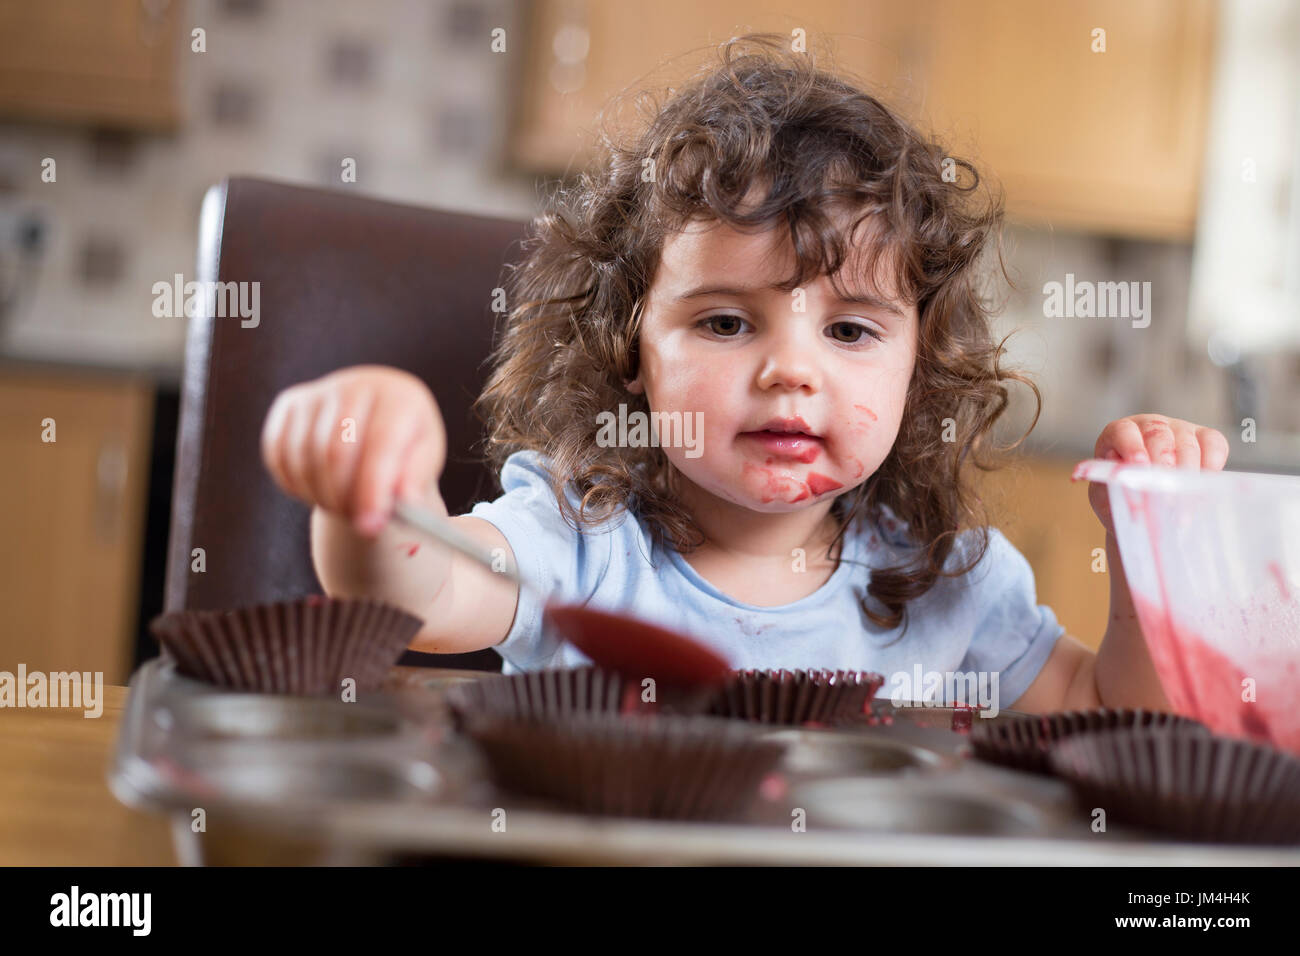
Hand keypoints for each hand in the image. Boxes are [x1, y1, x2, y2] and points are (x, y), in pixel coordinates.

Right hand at [260, 365, 445, 537]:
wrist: (374, 418)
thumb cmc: (405, 443)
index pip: (381, 442)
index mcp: (398, 395)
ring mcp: (316, 393)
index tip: (370, 527)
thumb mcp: (423, 459)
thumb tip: (404, 501)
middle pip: (335, 452)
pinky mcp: (288, 406)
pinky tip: (320, 491)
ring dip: (320, 496)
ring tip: (344, 508)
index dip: (373, 489)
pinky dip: (296, 486)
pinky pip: (279, 456)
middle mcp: (354, 385)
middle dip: (343, 499)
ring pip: (303, 458)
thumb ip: (415, 479)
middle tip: (357, 525)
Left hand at [1087, 414, 1228, 535]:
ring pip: (1187, 444)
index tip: (1139, 467)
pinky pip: (1214, 444)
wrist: (1145, 504)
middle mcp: (1150, 425)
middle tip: (1165, 497)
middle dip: (1163, 468)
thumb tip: (1129, 494)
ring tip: (1182, 506)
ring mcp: (1180, 428)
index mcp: (1119, 433)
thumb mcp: (1110, 496)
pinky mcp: (1205, 437)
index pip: (1123, 432)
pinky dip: (1211, 466)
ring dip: (1187, 477)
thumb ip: (1114, 491)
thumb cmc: (1121, 496)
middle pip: (1158, 437)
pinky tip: (1203, 488)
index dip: (1132, 447)